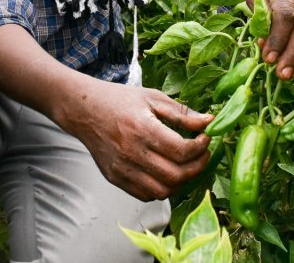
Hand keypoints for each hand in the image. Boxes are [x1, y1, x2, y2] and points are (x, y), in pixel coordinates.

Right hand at [58, 80, 213, 200]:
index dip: (201, 148)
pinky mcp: (116, 178)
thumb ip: (182, 113)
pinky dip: (162, 189)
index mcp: (143, 129)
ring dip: (182, 182)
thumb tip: (210, 121)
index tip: (206, 138)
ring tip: (188, 166)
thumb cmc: (120, 100)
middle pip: (176, 175)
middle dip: (197, 167)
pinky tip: (168, 173)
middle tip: (203, 154)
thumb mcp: (153, 98)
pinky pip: (146, 195)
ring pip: (163, 191)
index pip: (181, 151)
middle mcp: (132, 153)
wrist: (84, 110)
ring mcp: (122, 169)